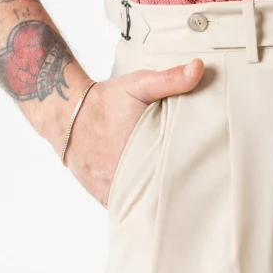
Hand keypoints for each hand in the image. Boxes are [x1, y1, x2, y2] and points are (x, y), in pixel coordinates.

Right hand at [63, 60, 204, 205]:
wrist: (68, 113)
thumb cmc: (106, 100)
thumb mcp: (140, 84)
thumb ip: (170, 79)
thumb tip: (198, 68)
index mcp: (140, 153)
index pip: (174, 178)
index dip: (191, 179)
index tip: (205, 177)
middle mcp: (124, 176)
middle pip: (159, 195)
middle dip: (176, 192)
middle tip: (197, 188)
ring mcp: (112, 188)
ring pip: (141, 204)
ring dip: (155, 199)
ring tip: (178, 196)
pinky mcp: (102, 194)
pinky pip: (125, 205)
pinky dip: (137, 202)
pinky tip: (151, 198)